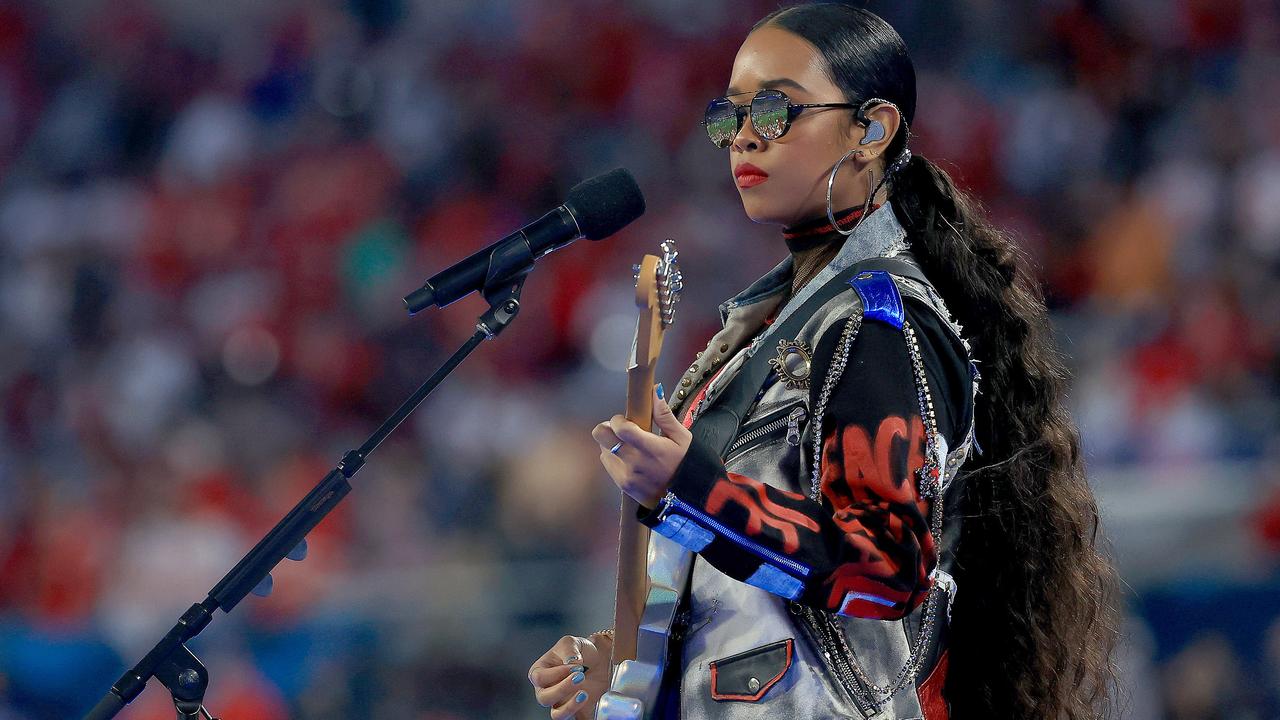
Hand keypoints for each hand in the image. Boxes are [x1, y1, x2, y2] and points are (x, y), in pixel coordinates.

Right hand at [528, 633, 612, 719]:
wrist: (601, 661)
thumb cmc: (581, 651)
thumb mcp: (572, 642)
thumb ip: (569, 649)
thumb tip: (571, 662)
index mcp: (540, 671)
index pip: (539, 677)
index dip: (556, 673)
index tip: (575, 666)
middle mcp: (546, 690)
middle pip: (544, 698)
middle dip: (562, 688)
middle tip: (581, 676)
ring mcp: (560, 702)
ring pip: (556, 714)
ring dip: (569, 706)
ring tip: (584, 694)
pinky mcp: (575, 711)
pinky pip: (573, 719)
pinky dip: (579, 713)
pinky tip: (589, 701)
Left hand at [592, 385, 692, 508]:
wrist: (688, 501)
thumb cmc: (687, 466)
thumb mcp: (683, 438)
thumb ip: (665, 415)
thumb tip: (654, 391)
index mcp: (650, 448)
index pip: (619, 427)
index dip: (618, 419)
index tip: (626, 420)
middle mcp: (634, 462)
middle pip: (600, 436)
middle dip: (607, 428)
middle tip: (621, 430)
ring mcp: (626, 476)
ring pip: (603, 450)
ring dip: (612, 445)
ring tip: (631, 448)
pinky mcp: (623, 487)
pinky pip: (609, 466)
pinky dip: (615, 459)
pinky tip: (632, 461)